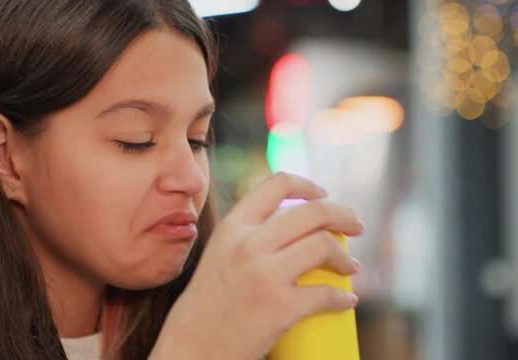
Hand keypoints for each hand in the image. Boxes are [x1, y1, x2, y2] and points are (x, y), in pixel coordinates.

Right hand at [150, 172, 363, 359]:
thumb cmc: (205, 305)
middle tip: (355, 228)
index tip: (323, 196)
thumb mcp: (218, 255)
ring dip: (346, 257)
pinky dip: (343, 298)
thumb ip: (246, 236)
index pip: (277, 184)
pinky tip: (347, 301)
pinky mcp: (280, 306)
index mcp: (232, 226)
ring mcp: (265, 274)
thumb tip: (288, 227)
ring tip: (351, 268)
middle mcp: (248, 242)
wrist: (190, 347)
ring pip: (324, 245)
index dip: (308, 186)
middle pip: (313, 211)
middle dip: (343, 215)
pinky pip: (326, 294)